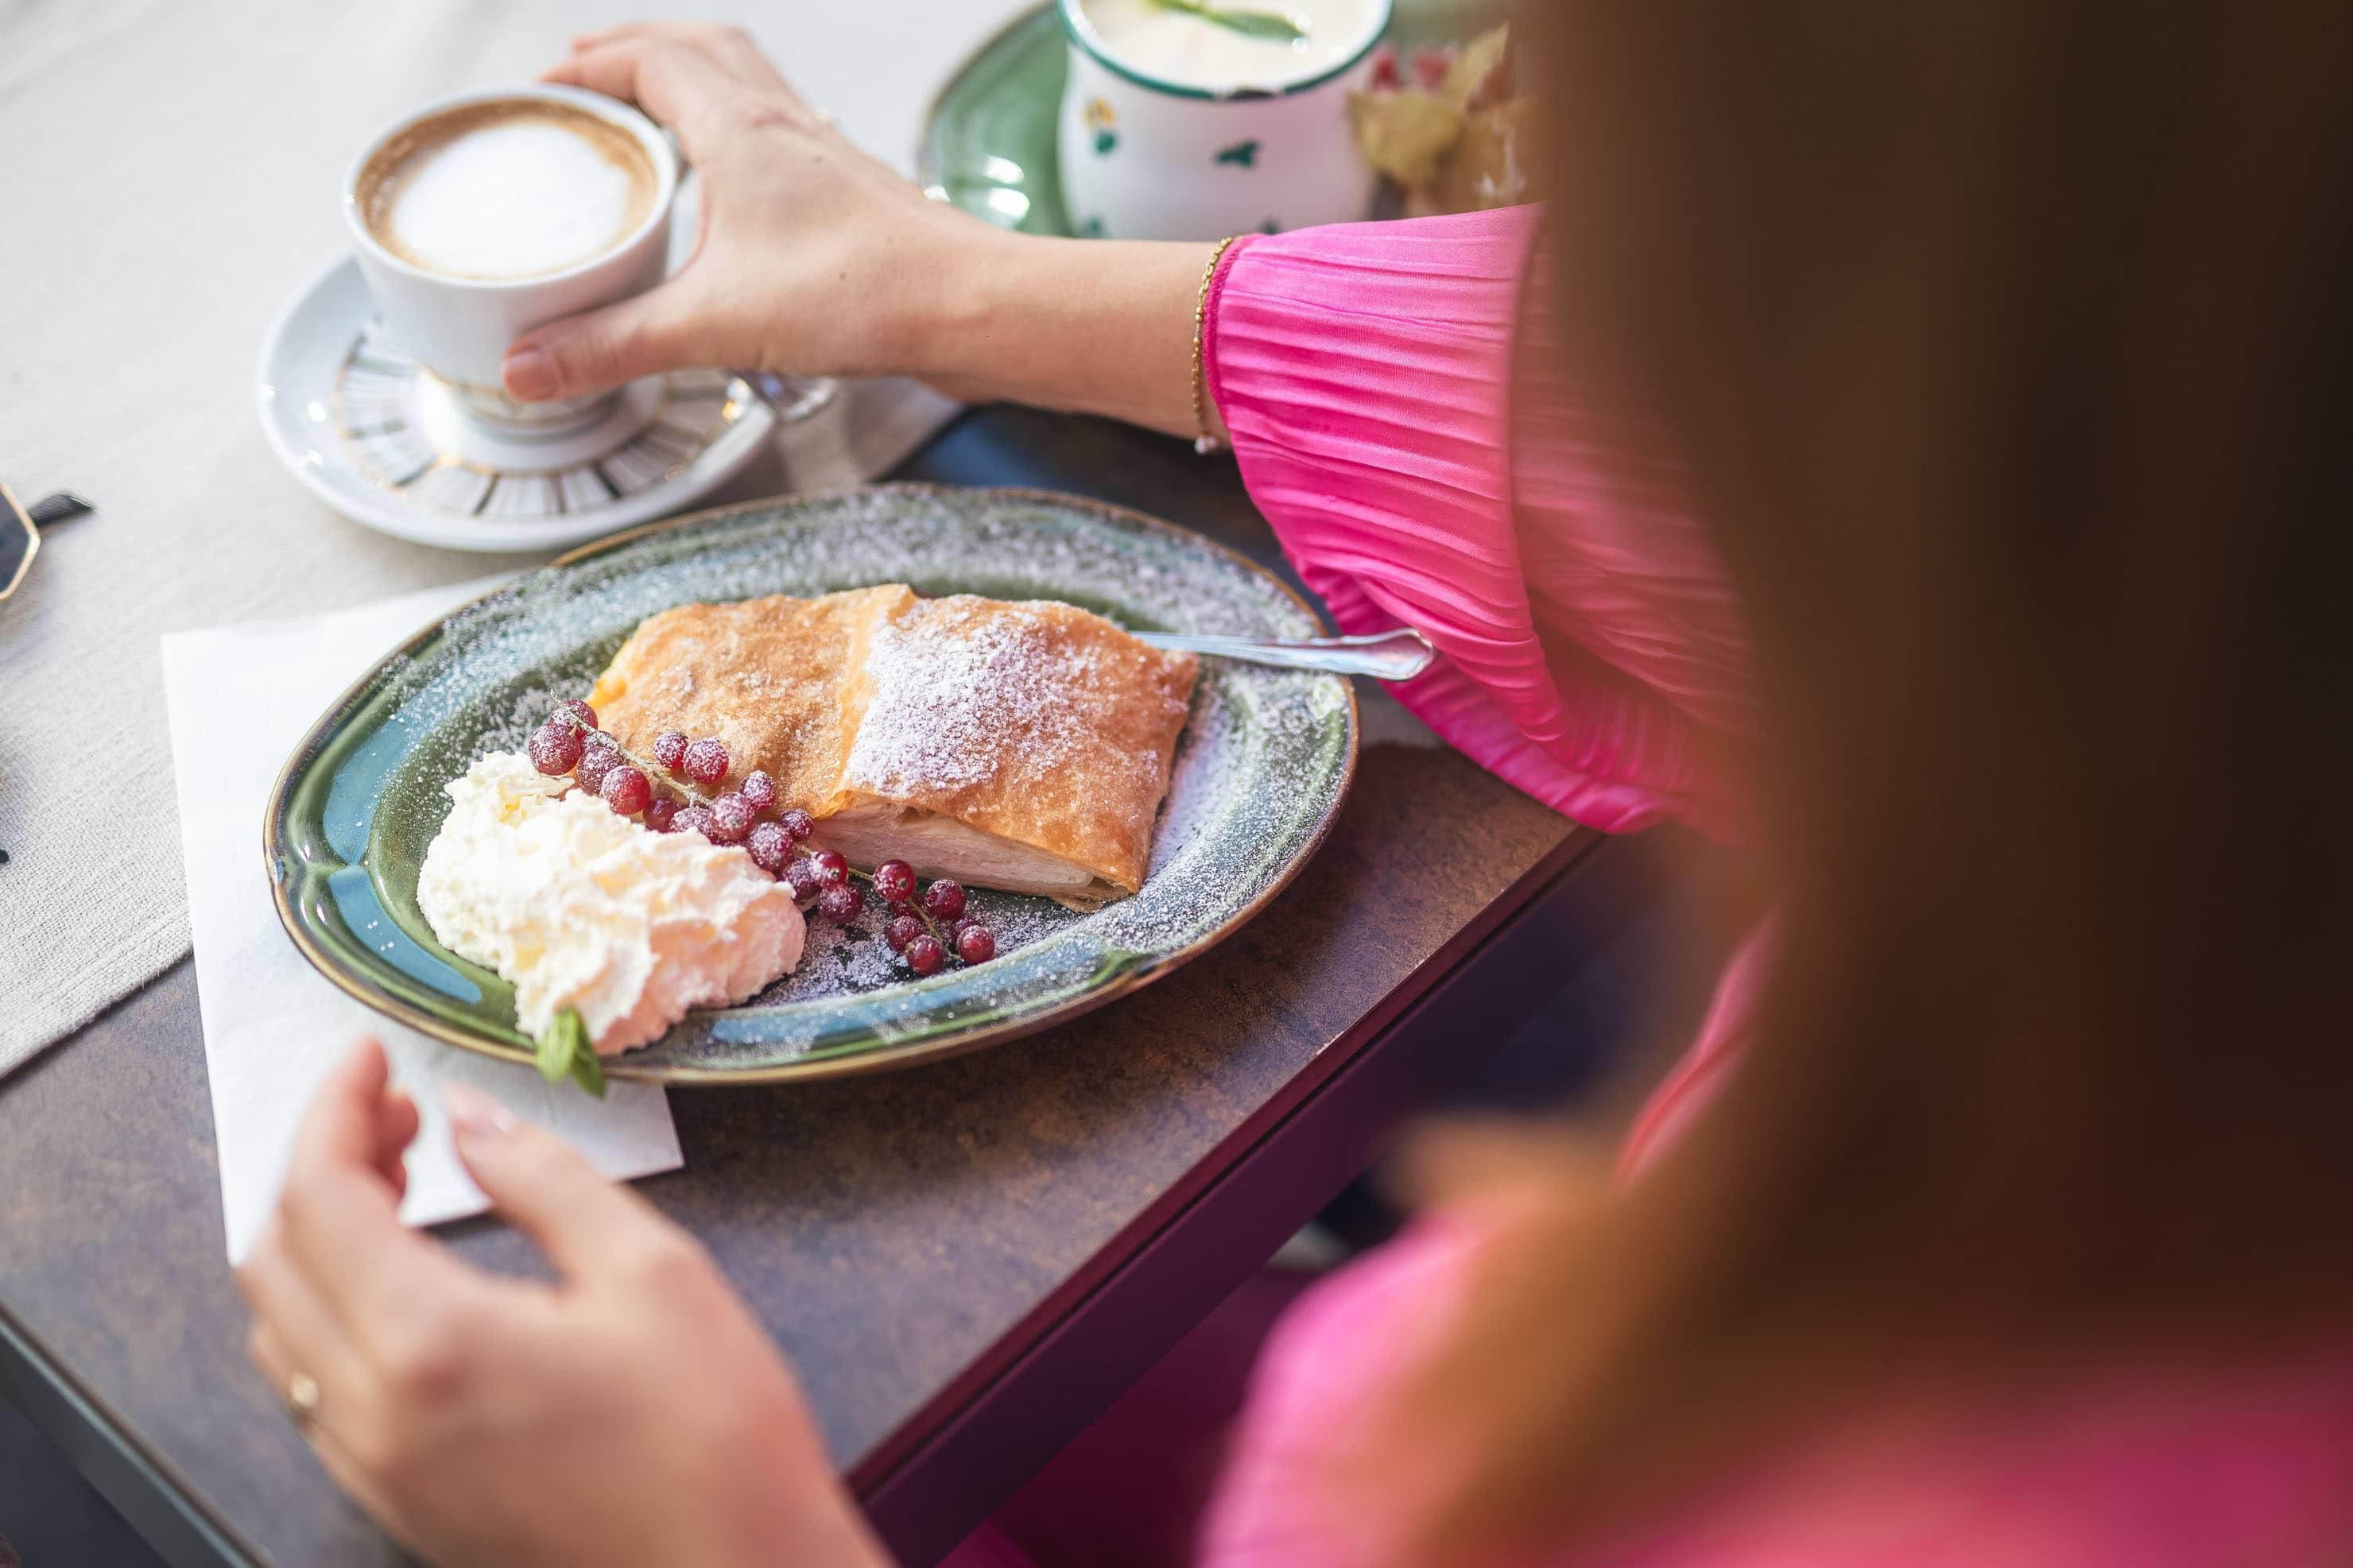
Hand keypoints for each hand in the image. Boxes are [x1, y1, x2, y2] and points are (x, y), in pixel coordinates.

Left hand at [236, 1040, 885, 1567]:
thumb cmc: (713, 1436)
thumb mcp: (651, 1270)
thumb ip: (544, 1178)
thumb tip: (470, 1118)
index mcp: (428, 1344)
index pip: (318, 1198)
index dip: (332, 1109)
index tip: (369, 1059)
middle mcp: (375, 1415)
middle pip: (273, 1261)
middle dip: (321, 1167)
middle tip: (396, 1116)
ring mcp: (379, 1471)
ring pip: (284, 1331)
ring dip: (318, 1242)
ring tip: (402, 1186)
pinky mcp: (401, 1504)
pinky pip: (319, 1392)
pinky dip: (335, 1313)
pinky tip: (410, 1281)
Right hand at [506, 22, 1222, 438]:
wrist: (972, 308)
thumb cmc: (872, 294)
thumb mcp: (713, 324)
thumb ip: (613, 346)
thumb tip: (528, 367)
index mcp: (739, 128)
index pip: (649, 58)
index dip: (588, 64)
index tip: (543, 87)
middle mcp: (784, 124)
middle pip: (698, 48)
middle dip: (633, 52)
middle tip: (587, 79)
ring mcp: (823, 155)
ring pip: (745, 82)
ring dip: (691, 83)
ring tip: (648, 120)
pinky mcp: (850, 195)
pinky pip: (781, 134)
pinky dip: (739, 137)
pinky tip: (730, 191)